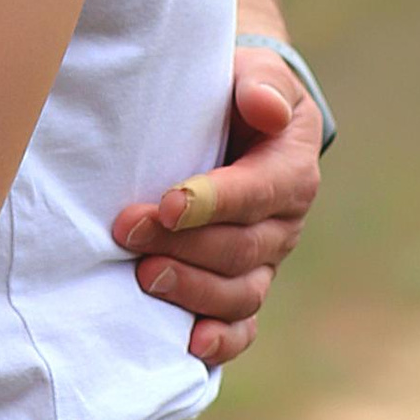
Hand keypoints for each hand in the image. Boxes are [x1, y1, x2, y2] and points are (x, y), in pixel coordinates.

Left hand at [111, 58, 323, 368]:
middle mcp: (283, 223)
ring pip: (240, 293)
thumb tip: (264, 107)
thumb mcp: (255, 75)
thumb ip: (261, 84)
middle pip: (241, 249)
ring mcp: (264, 261)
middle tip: (128, 231)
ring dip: (192, 291)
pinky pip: (243, 325)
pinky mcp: (242, 285)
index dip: (213, 203)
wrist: (238, 121)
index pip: (258, 193)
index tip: (166, 204)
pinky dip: (222, 341)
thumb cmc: (238, 96)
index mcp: (291, 171)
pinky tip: (190, 344)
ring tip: (144, 277)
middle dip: (183, 245)